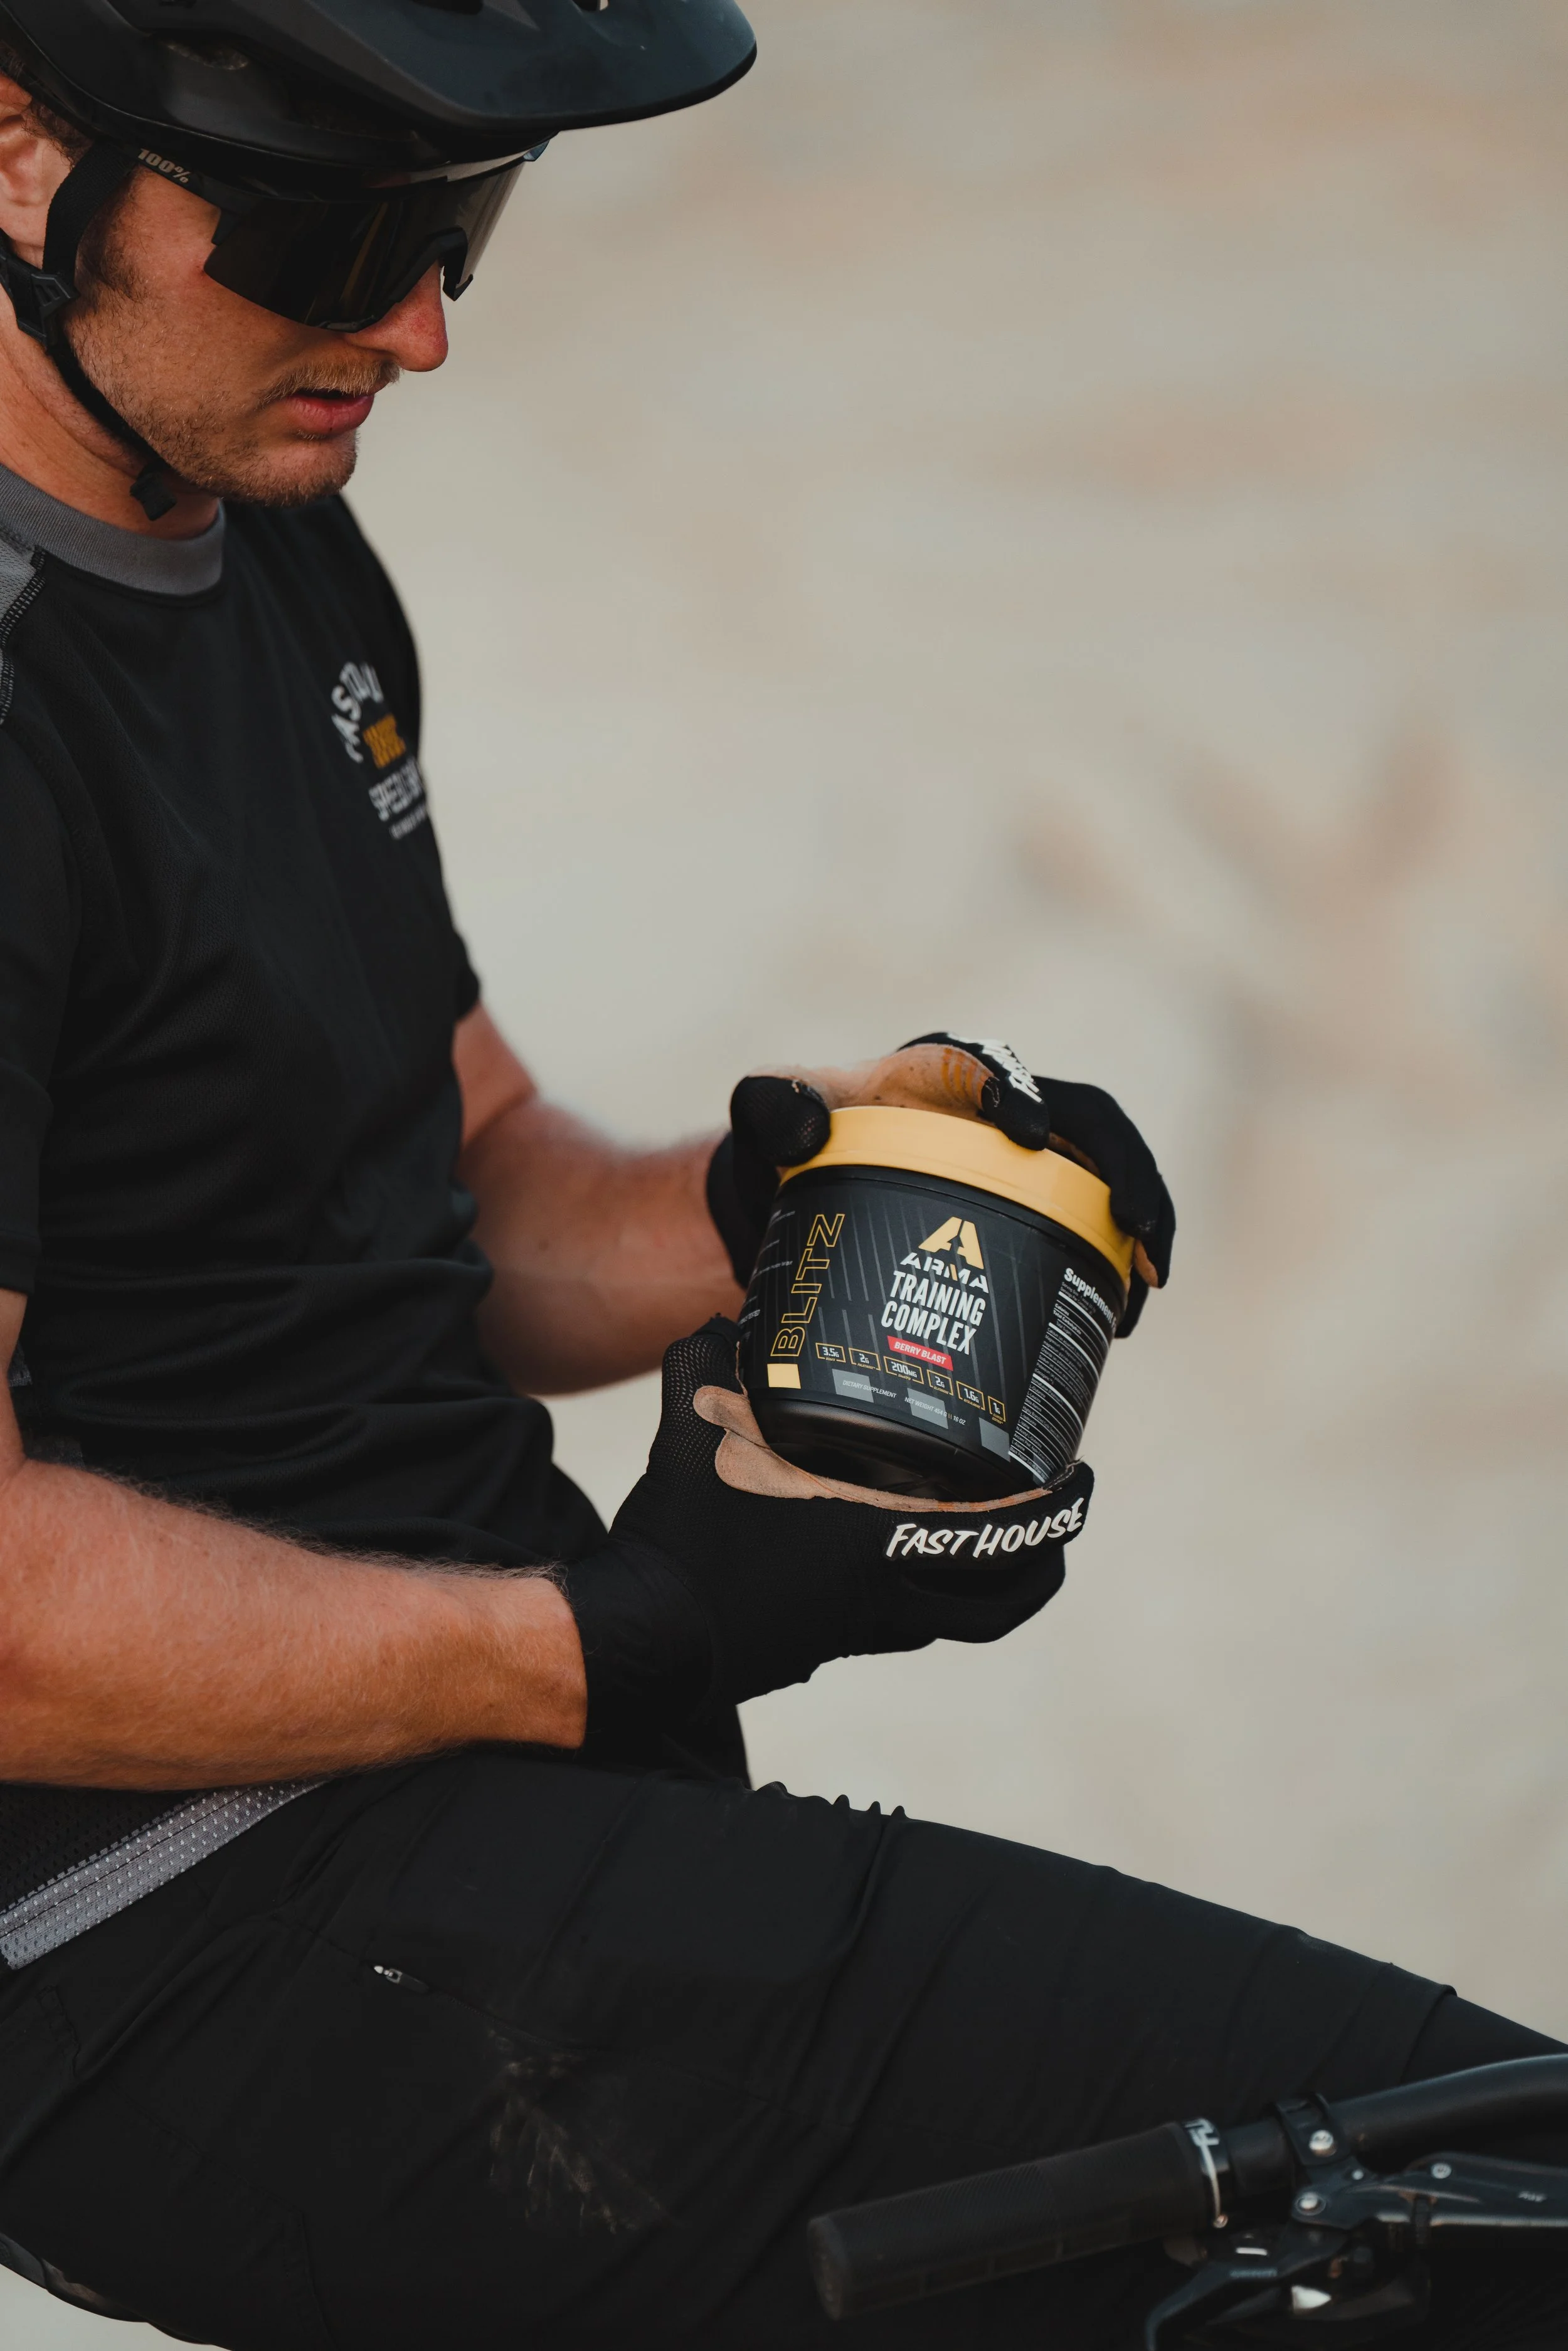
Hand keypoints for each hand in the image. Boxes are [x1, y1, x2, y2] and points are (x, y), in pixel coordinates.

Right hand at [561, 1319, 1091, 1733]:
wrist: (638, 1637)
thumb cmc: (677, 1540)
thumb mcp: (692, 1434)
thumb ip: (708, 1365)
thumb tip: (722, 1319)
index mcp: (875, 1546)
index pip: (1001, 1539)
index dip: (1058, 1514)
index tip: (1083, 1482)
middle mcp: (882, 1599)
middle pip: (1003, 1601)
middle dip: (1043, 1561)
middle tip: (1056, 1512)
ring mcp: (857, 1630)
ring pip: (956, 1616)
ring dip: (987, 1578)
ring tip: (992, 1523)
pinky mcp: (827, 1644)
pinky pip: (906, 1620)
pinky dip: (928, 1588)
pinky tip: (902, 1542)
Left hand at [705, 1032, 1174, 1331]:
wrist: (812, 1185)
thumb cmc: (797, 1141)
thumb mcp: (769, 1117)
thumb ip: (769, 1108)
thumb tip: (808, 1126)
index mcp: (943, 1067)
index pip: (989, 1064)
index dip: (1014, 1090)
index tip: (1027, 1132)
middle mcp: (1004, 1101)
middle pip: (1086, 1118)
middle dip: (1122, 1167)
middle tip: (1134, 1225)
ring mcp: (1034, 1156)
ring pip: (1110, 1172)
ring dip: (1142, 1219)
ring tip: (1148, 1280)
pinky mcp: (1043, 1206)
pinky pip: (1099, 1225)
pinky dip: (1119, 1264)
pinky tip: (1122, 1315)